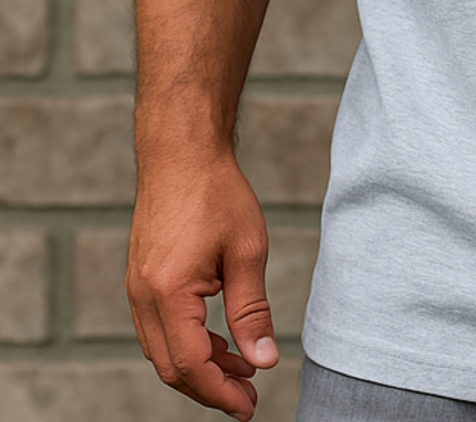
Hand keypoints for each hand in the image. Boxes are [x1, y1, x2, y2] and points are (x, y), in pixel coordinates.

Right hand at [127, 155, 278, 419]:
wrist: (181, 153)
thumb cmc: (217, 194)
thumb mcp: (247, 251)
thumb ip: (252, 310)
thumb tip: (264, 359)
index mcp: (168, 293)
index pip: (191, 364)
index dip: (221, 392)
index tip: (249, 407)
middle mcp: (143, 298)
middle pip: (172, 367)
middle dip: (210, 388)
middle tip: (249, 396)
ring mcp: (137, 290)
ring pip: (164, 351)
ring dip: (201, 366)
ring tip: (243, 368)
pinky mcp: (141, 281)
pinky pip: (160, 329)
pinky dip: (189, 343)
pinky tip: (221, 340)